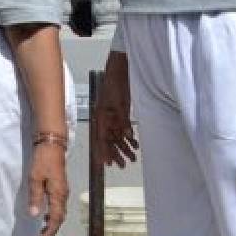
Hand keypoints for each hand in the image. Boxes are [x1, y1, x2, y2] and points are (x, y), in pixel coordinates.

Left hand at [29, 141, 68, 235]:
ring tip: (41, 229)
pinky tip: (43, 213)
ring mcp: (63, 191)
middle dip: (51, 229)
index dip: (49, 231)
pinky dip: (52, 213)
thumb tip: (34, 215)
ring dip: (52, 222)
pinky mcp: (60, 187)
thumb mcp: (35, 178)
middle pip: (60, 218)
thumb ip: (35, 196)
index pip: (56, 218)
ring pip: (60, 212)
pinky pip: (58, 205)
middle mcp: (63, 195)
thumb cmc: (42, 160)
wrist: (52, 145)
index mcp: (58, 194)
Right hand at [96, 53, 138, 167]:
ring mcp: (113, 115)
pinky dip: (129, 137)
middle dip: (115, 152)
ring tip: (132, 159)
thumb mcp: (120, 101)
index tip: (106, 163)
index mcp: (101, 116)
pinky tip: (134, 144)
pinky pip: (124, 128)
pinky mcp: (121, 112)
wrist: (119, 69)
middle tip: (122, 165)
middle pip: (109, 139)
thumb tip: (128, 134)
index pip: (101, 137)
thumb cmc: (115, 83)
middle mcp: (105, 118)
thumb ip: (123, 118)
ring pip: (117, 135)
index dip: (103, 150)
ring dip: (124, 147)